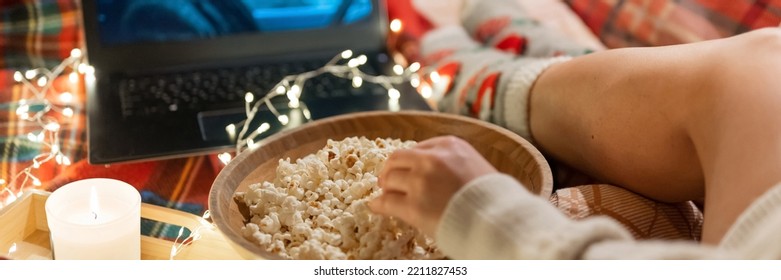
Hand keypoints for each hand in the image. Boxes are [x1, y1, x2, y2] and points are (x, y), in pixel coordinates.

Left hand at [369, 136, 496, 236]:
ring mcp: (421, 182)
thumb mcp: (474, 165)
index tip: (404, 169)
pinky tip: (377, 206)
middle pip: (397, 159)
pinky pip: (386, 202)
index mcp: (449, 145)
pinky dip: (379, 204)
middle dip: (390, 170)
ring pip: (390, 179)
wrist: (498, 218)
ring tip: (385, 195)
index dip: (408, 161)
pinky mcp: (414, 206)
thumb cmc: (492, 197)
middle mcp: (432, 159)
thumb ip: (452, 163)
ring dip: (386, 187)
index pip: (417, 148)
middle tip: (387, 181)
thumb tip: (429, 172)